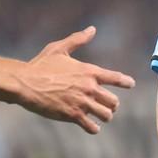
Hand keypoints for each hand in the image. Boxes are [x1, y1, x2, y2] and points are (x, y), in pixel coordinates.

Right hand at [17, 26, 135, 133]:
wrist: (26, 83)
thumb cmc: (41, 65)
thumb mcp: (59, 48)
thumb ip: (78, 39)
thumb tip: (92, 29)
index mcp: (89, 72)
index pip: (116, 78)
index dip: (126, 82)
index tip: (131, 84)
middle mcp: (89, 88)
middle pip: (114, 101)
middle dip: (112, 104)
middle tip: (107, 105)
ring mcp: (82, 103)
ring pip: (106, 115)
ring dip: (105, 116)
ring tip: (101, 117)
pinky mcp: (73, 115)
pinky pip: (92, 127)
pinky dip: (94, 128)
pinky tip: (92, 127)